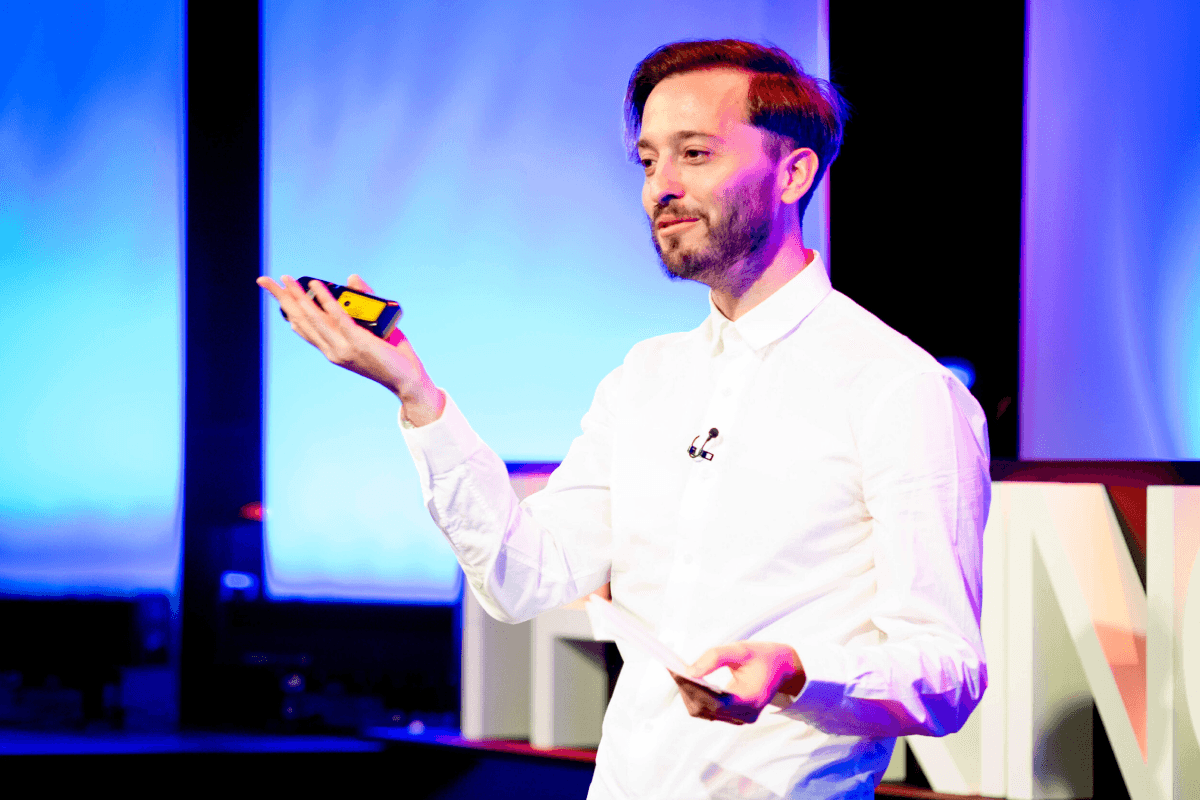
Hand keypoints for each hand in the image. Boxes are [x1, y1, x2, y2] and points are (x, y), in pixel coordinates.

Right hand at [256, 273, 443, 424]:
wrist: (407, 379)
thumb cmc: (393, 355)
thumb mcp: (373, 326)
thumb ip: (362, 302)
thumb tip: (351, 278)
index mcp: (333, 349)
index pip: (304, 328)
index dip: (288, 310)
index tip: (277, 295)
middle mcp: (333, 350)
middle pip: (301, 320)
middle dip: (283, 299)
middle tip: (265, 281)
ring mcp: (343, 347)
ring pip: (314, 318)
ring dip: (298, 296)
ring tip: (285, 280)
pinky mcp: (358, 342)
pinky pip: (338, 317)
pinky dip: (326, 300)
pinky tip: (316, 285)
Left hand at [674, 642, 805, 724]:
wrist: (783, 669)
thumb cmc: (764, 657)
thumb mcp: (742, 649)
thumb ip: (715, 657)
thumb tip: (689, 670)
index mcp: (751, 701)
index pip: (713, 700)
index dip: (692, 686)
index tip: (675, 670)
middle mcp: (745, 716)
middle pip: (704, 708)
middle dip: (686, 688)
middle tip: (671, 666)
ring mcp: (739, 719)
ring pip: (702, 712)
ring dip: (688, 692)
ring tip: (678, 671)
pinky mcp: (732, 717)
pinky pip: (707, 710)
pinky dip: (695, 695)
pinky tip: (689, 679)